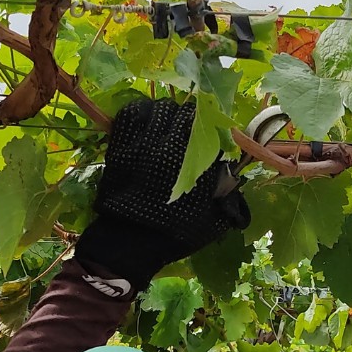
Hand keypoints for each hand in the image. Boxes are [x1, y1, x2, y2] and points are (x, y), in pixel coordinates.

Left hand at [76, 98, 249, 295]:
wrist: (128, 242)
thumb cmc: (173, 234)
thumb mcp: (211, 220)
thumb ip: (226, 194)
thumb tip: (231, 174)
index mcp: (193, 164)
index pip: (212, 129)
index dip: (217, 130)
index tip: (217, 137)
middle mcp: (168, 146)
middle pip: (186, 112)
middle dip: (193, 118)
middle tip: (193, 129)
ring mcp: (141, 143)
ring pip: (159, 108)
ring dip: (168, 113)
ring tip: (170, 124)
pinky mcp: (120, 145)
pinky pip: (130, 115)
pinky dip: (141, 113)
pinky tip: (147, 121)